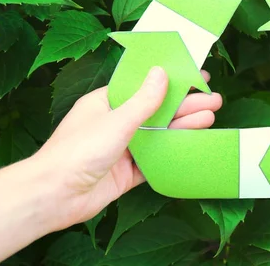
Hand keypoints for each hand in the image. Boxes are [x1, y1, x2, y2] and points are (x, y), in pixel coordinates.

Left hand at [33, 66, 221, 230]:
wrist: (55, 197)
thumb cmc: (77, 151)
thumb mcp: (116, 120)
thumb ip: (144, 101)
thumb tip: (161, 73)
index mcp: (106, 103)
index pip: (144, 87)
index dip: (170, 81)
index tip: (194, 75)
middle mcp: (116, 124)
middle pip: (157, 111)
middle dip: (185, 105)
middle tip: (214, 98)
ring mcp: (123, 149)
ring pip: (160, 135)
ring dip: (184, 126)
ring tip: (212, 117)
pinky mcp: (128, 172)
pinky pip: (157, 160)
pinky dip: (175, 152)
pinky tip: (195, 144)